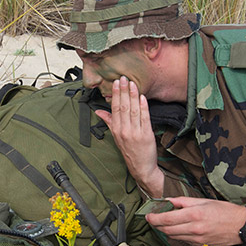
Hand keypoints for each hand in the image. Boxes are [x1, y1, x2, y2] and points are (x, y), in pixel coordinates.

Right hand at [95, 77, 164, 196]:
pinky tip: (142, 97)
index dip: (116, 95)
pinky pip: (145, 118)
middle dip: (124, 91)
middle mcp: (124, 131)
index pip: (115, 109)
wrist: (141, 168)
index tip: (116, 83)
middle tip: (124, 78)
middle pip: (123, 107)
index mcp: (116, 130)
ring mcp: (135, 133)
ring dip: (133, 96)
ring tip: (133, 84)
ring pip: (133, 111)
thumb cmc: (129, 152)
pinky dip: (143, 107)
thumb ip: (109, 122)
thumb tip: (99, 111)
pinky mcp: (146, 135)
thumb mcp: (116, 137)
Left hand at [146, 196, 245, 245]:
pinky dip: (178, 236)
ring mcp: (197, 240)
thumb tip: (168, 201)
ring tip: (164, 224)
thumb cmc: (226, 211)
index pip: (167, 218)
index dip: (154, 218)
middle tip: (152, 220)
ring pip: (173, 237)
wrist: (242, 226)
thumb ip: (184, 202)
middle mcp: (194, 229)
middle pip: (167, 229)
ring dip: (166, 231)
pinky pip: (184, 241)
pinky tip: (179, 230)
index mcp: (195, 215)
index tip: (148, 216)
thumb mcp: (204, 201)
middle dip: (156, 225)